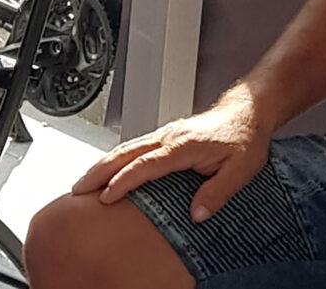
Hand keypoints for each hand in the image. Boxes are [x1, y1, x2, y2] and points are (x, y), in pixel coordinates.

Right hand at [71, 86, 273, 222]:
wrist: (247, 111)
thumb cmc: (245, 138)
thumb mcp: (241, 170)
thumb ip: (217, 192)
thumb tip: (196, 215)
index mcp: (183, 145)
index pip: (145, 165)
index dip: (123, 181)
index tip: (106, 197)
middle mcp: (168, 137)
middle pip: (123, 153)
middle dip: (98, 171)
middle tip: (78, 189)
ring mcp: (163, 135)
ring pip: (124, 148)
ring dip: (101, 165)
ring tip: (84, 183)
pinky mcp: (164, 137)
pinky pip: (132, 148)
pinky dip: (114, 159)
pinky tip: (108, 170)